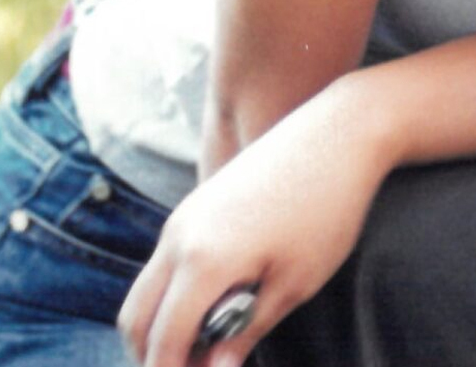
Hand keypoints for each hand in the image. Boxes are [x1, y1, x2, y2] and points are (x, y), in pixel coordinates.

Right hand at [118, 85, 391, 366]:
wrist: (340, 130)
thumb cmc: (327, 209)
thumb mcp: (294, 283)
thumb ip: (244, 332)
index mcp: (202, 260)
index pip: (164, 342)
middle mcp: (179, 235)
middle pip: (135, 319)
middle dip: (154, 357)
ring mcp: (183, 214)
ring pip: (145, 290)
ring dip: (161, 327)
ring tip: (208, 348)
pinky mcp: (195, 203)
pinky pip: (163, 263)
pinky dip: (173, 296)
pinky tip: (215, 308)